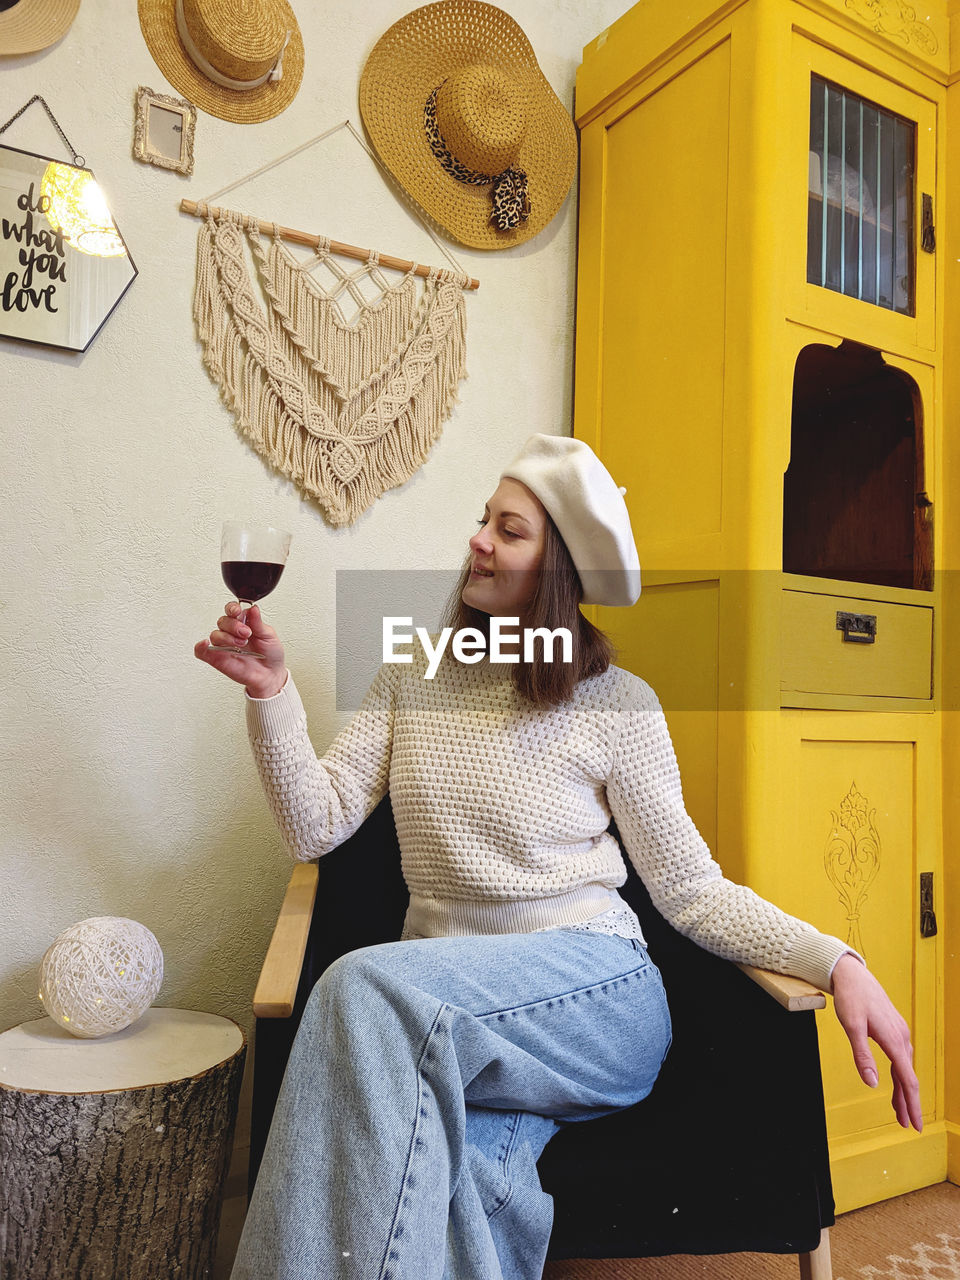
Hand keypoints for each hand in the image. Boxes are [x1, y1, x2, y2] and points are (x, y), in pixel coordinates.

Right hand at [194, 603, 287, 698]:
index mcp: (244, 623)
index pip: (231, 610)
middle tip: (246, 633)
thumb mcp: (268, 635)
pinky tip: (205, 644)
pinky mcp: (218, 659)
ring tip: (241, 644)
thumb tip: (252, 608)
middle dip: (233, 625)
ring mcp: (225, 646)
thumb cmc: (270, 654)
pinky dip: (200, 647)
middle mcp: (232, 633)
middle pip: (222, 621)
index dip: (232, 608)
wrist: (271, 674)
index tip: (238, 611)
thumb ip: (258, 622)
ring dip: (227, 637)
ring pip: (215, 634)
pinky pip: (202, 652)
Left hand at [831, 953, 921, 1130]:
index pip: (907, 1079)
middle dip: (909, 1103)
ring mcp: (899, 1032)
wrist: (851, 974)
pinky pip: (900, 1057)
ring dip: (903, 1090)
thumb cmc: (850, 997)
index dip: (913, 1104)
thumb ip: (862, 1055)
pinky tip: (895, 1081)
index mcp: (893, 1039)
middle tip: (907, 1125)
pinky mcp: (893, 1029)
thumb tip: (872, 1083)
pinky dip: (899, 1074)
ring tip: (899, 1111)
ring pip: (904, 1067)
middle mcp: (901, 1036)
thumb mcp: (851, 1026)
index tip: (915, 1123)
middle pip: (908, 1076)